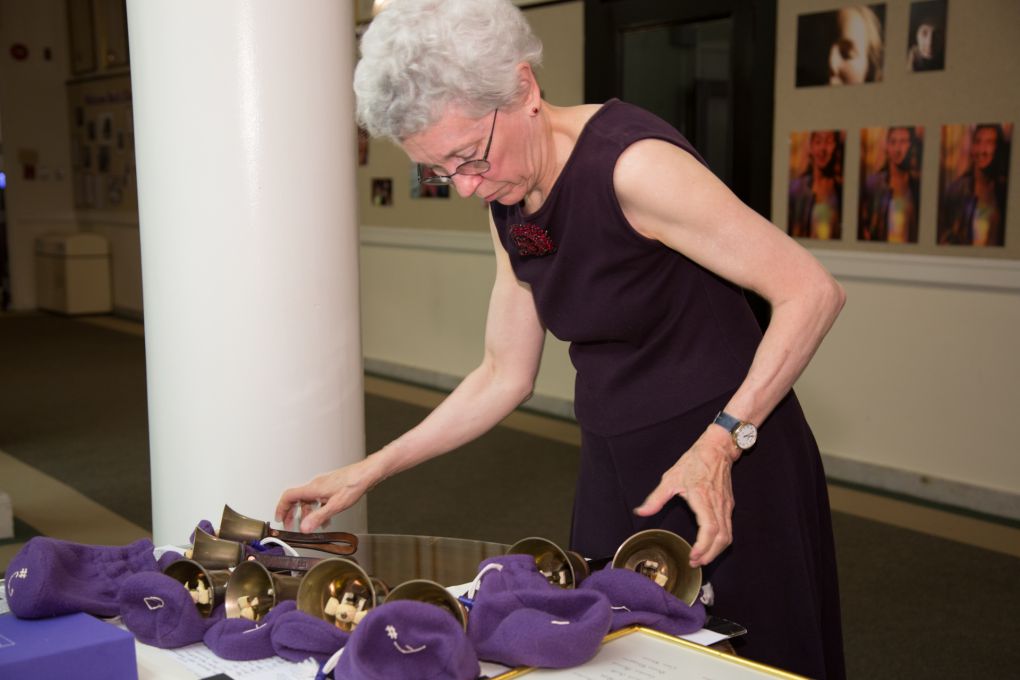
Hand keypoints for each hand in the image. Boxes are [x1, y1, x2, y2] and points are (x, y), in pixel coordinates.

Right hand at [275, 459, 377, 532]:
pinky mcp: (331, 486)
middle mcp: (316, 485)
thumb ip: (318, 517)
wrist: (367, 473)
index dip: (281, 508)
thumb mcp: (335, 505)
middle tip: (290, 524)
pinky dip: (318, 509)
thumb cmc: (354, 484)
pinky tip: (326, 519)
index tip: (279, 518)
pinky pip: (319, 499)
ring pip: (309, 499)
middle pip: (297, 498)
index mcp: (313, 488)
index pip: (289, 496)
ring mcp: (323, 485)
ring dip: (307, 513)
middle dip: (292, 513)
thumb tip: (304, 528)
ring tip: (311, 526)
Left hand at [633, 428, 738, 567]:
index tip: (693, 556)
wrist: (717, 449)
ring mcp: (725, 506)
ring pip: (727, 536)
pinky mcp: (728, 506)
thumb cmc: (694, 462)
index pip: (709, 528)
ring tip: (702, 558)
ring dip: (716, 551)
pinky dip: (720, 542)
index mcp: (703, 498)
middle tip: (695, 563)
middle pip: (721, 538)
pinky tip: (710, 546)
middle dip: (710, 555)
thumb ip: (656, 498)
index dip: (703, 546)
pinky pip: (728, 529)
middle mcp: (717, 505)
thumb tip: (641, 512)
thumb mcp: (670, 478)